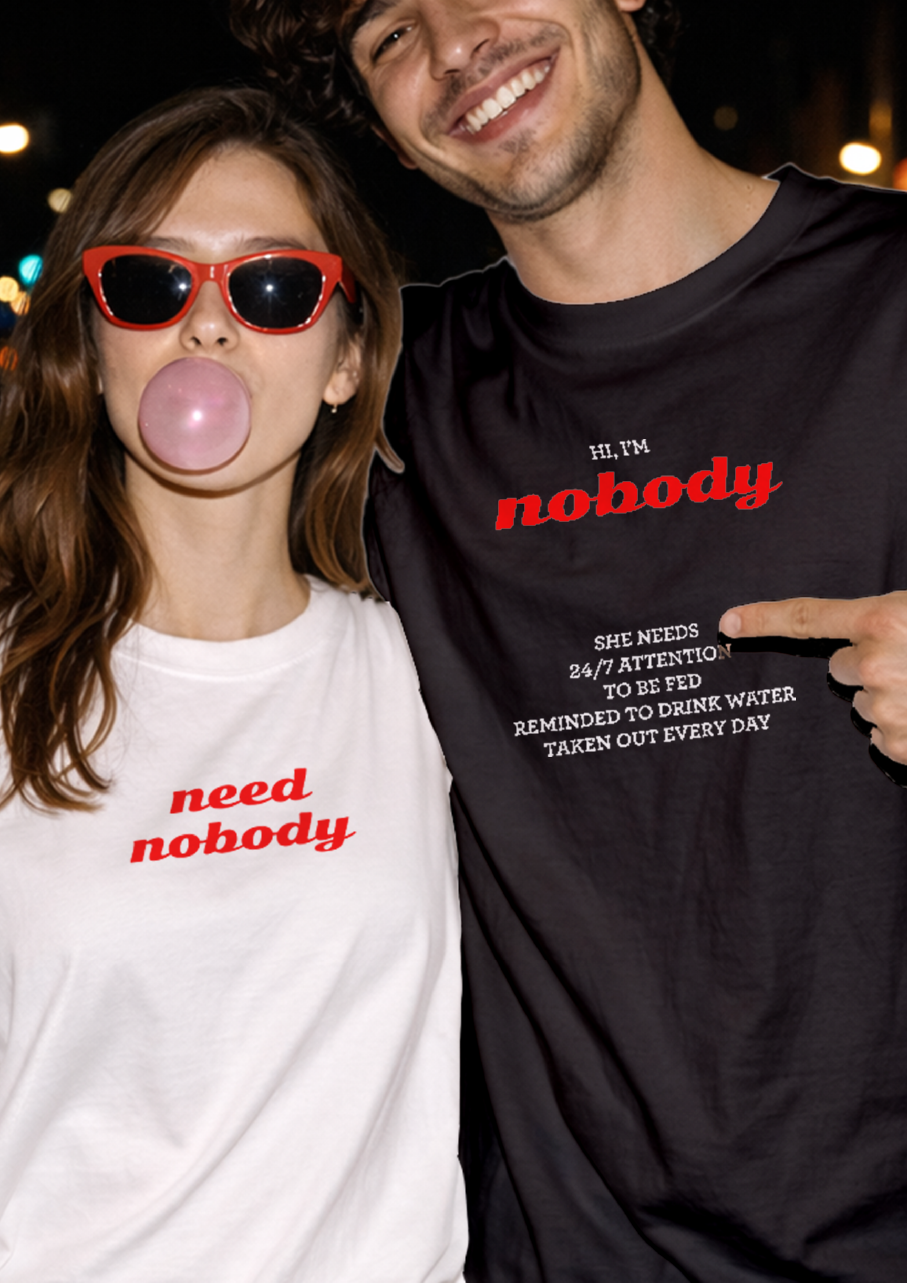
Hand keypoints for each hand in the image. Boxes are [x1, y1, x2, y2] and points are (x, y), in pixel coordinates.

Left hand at [719, 593, 906, 777]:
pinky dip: (902, 730)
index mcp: (881, 622)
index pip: (807, 618)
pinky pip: (879, 736)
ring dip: (890, 700)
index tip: (729, 623)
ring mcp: (884, 708)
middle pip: (838, 668)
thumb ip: (881, 622)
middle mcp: (873, 664)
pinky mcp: (897, 744)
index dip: (765, 620)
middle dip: (866, 668)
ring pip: (862, 703)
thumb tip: (850, 637)